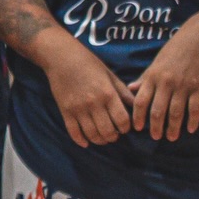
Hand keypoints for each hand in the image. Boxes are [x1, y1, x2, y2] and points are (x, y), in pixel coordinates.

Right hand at [42, 34, 134, 148]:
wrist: (61, 57)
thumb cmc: (88, 63)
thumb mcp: (109, 75)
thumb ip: (123, 92)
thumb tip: (137, 105)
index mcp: (108, 94)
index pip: (122, 120)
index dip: (126, 128)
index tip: (125, 127)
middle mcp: (94, 103)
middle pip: (108, 131)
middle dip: (114, 136)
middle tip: (114, 134)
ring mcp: (78, 108)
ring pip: (92, 134)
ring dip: (99, 140)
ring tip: (102, 137)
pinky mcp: (65, 110)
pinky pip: (73, 131)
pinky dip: (80, 140)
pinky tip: (86, 142)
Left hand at [129, 16, 198, 140]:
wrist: (198, 38)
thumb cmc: (174, 50)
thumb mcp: (155, 63)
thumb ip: (144, 78)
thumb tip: (131, 90)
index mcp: (152, 76)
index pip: (141, 100)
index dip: (138, 116)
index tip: (136, 128)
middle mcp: (166, 82)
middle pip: (158, 110)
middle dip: (155, 126)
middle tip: (155, 138)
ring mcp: (183, 85)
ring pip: (176, 112)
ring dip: (173, 127)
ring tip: (171, 137)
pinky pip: (195, 108)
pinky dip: (193, 120)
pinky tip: (191, 129)